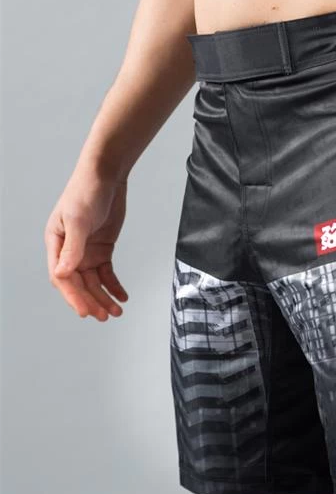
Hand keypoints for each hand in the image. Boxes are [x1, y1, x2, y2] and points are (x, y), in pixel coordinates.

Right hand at [45, 169, 128, 320]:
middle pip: (78, 283)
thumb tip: (64, 273)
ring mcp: (86, 250)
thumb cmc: (86, 191)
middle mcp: (69, 250)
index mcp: (56, 243)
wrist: (106, 177)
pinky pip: (106, 273)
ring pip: (93, 281)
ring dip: (103, 297)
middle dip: (91, 301)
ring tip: (116, 311)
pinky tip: (122, 296)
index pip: (62, 277)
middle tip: (105, 316)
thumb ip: (73, 247)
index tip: (85, 311)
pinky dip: (114, 285)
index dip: (73, 296)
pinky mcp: (102, 248)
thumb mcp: (79, 219)